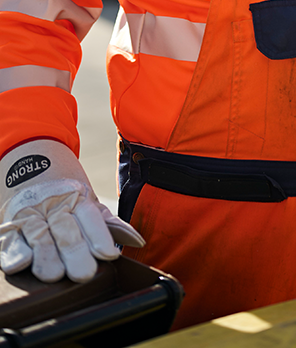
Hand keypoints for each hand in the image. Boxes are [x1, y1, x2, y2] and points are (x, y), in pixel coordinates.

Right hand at [0, 140, 143, 282]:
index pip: (90, 216)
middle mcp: (54, 203)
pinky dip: (15, 251)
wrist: (30, 165)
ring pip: (39, 235)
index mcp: (77, 197)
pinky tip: (22, 262)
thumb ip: (108, 224)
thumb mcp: (88, 202)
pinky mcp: (10, 224)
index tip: (109, 254)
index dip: (99, 236)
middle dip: (75, 251)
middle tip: (84, 273)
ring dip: (46, 256)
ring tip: (55, 275)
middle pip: (65, 228)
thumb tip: (137, 241)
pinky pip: (9, 239)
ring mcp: (30, 213)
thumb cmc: (66, 194)